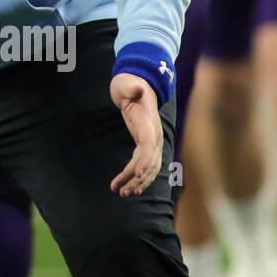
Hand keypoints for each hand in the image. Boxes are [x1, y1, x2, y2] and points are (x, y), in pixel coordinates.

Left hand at [109, 72, 162, 197]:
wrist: (138, 86)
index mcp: (149, 123)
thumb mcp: (127, 83)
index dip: (145, 159)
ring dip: (138, 182)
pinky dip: (136, 177)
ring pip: (150, 168)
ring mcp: (153, 142)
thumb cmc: (130, 85)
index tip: (138, 173)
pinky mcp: (146, 145)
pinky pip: (144, 165)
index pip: (149, 145)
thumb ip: (131, 87)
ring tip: (122, 193)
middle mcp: (155, 136)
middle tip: (123, 191)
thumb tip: (138, 88)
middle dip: (139, 178)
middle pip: (150, 161)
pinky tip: (124, 186)